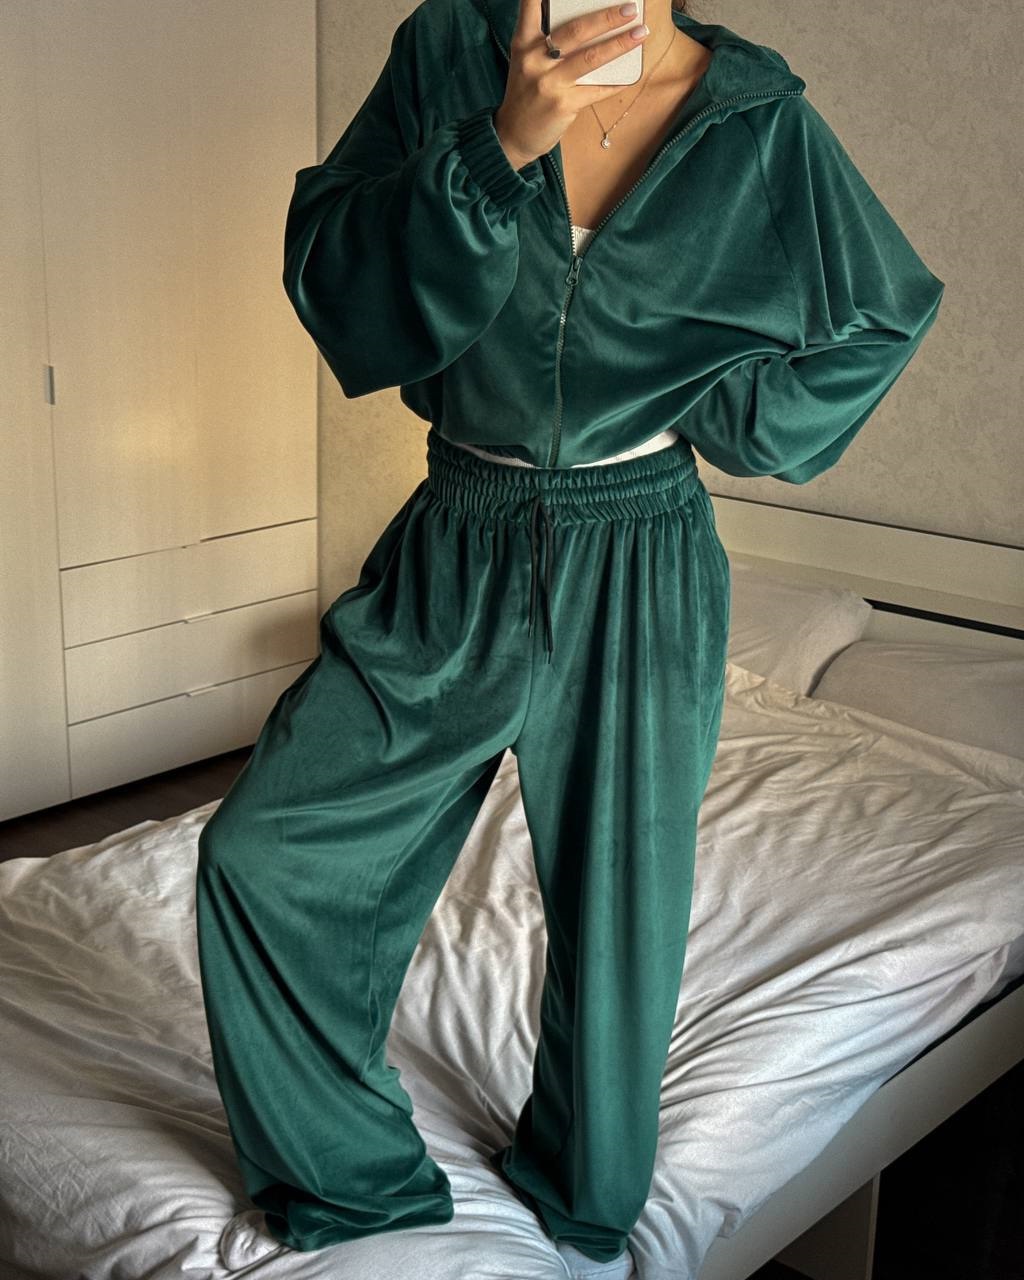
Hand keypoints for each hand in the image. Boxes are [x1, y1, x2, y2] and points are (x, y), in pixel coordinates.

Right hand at [494, 0, 650, 168]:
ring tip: (640, 34)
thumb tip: (588, 27)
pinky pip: (596, 90)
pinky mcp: (562, 105)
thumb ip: (547, 43)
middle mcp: (535, 59)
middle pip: (576, 29)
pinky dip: (616, 83)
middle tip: (631, 8)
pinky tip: (631, 76)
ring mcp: (549, 83)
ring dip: (620, 44)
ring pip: (591, 58)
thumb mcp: (527, 62)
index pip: (531, 6)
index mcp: (524, 43)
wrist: (512, 136)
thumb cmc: (526, 94)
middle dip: (607, 17)